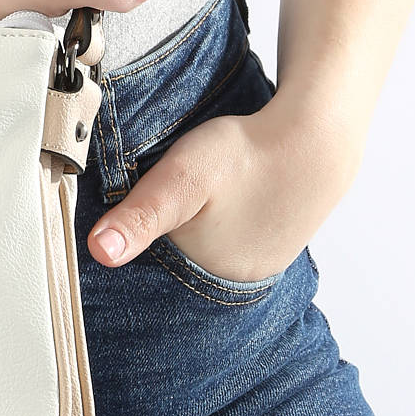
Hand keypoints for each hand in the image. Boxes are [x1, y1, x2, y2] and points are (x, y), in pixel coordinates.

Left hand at [86, 93, 361, 280]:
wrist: (315, 136)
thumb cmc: (246, 154)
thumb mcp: (180, 178)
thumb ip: (140, 216)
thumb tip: (99, 253)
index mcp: (213, 276)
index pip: (157, 272)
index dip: (142, 244)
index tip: (139, 215)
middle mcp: (241, 279)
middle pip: (184, 262)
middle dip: (168, 239)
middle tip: (174, 198)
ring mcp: (266, 261)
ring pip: (210, 249)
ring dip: (197, 230)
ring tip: (199, 197)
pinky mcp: (279, 239)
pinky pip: (236, 237)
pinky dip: (224, 221)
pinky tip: (225, 198)